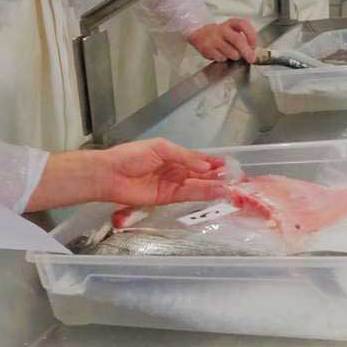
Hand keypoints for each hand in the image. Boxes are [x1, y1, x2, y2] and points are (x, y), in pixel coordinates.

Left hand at [97, 139, 228, 207]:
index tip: (230, 164)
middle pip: (199, 174)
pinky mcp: (167, 198)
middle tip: (236, 179)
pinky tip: (215, 192)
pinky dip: (202, 194)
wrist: (110, 174)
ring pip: (196, 185)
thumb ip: (184, 157)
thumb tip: (206, 167)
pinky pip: (187, 195)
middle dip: (217, 175)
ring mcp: (171, 184)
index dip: (212, 161)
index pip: (197, 158)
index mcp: (172, 154)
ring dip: (213, 186)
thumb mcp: (160, 148)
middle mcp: (174, 170)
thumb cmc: (131, 156)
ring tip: (230, 187)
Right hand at [187, 19, 256, 62]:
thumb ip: (243, 37)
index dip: (251, 35)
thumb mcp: (232, 30)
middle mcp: (222, 29)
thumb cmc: (221, 34)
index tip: (254, 45)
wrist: (200, 33)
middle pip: (237, 40)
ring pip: (231, 53)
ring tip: (231, 53)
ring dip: (235, 56)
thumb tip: (253, 50)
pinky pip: (221, 58)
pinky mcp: (207, 48)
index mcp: (231, 23)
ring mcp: (213, 38)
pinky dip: (224, 59)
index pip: (243, 24)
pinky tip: (221, 53)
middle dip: (247, 51)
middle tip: (251, 58)